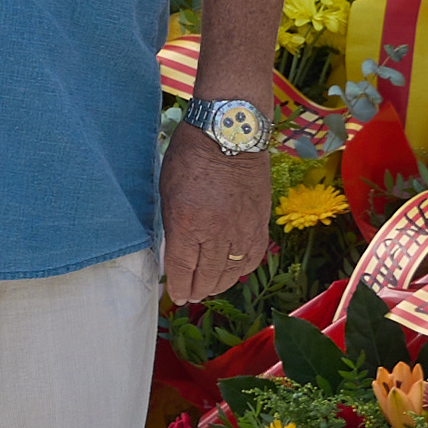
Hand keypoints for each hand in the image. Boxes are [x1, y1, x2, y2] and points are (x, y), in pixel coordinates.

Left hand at [159, 128, 267, 308]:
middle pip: (207, 276)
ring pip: (232, 271)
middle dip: (197, 291)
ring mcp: (242, 229)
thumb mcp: (167, 190)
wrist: (230, 132)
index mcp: (188, 224)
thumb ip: (172, 225)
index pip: (183, 269)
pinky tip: (234, 272)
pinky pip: (253, 257)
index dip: (179, 287)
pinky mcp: (260, 222)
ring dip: (219, 284)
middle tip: (190, 296)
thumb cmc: (190, 154)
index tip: (176, 296)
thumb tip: (174, 252)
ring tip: (209, 288)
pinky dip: (242, 269)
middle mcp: (217, 232)